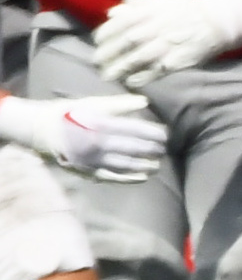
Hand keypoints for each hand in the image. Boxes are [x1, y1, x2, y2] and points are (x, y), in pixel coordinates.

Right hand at [0, 91, 166, 180]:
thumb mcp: (93, 103)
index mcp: (99, 124)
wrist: (38, 130)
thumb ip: (120, 103)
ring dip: (143, 165)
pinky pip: (110, 176)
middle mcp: (96, 143)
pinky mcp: (84, 170)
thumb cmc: (69, 113)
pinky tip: (142, 178)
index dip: (152, 133)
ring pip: (123, 164)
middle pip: (131, 148)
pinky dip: (128, 178)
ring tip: (158, 165)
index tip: (166, 134)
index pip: (134, 129)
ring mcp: (91, 159)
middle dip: (151, 150)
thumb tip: (145, 101)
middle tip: (165, 150)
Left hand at [93, 0, 241, 89]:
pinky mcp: (176, 61)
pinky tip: (130, 82)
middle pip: (123, 44)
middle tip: (97, 63)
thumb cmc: (187, 9)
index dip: (103, 36)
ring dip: (118, 70)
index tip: (97, 43)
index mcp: (149, 12)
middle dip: (106, 55)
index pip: (117, 25)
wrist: (217, 21)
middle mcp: (155, 28)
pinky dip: (139, 79)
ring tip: (108, 76)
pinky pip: (153, 73)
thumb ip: (137, 5)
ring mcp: (165, 46)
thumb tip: (113, 13)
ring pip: (135, 60)